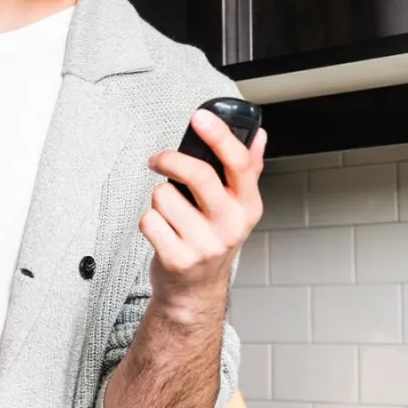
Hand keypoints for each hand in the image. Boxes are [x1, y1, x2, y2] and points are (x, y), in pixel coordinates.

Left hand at [141, 109, 266, 317]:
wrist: (194, 290)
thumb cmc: (212, 240)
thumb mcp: (236, 207)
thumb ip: (247, 171)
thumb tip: (258, 135)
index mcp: (248, 207)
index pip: (240, 163)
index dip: (219, 135)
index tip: (200, 117)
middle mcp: (230, 226)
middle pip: (198, 175)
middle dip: (170, 160)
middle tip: (158, 160)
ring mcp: (205, 245)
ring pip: (164, 195)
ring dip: (159, 199)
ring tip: (171, 213)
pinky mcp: (177, 259)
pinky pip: (149, 220)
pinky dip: (149, 221)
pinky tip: (162, 231)